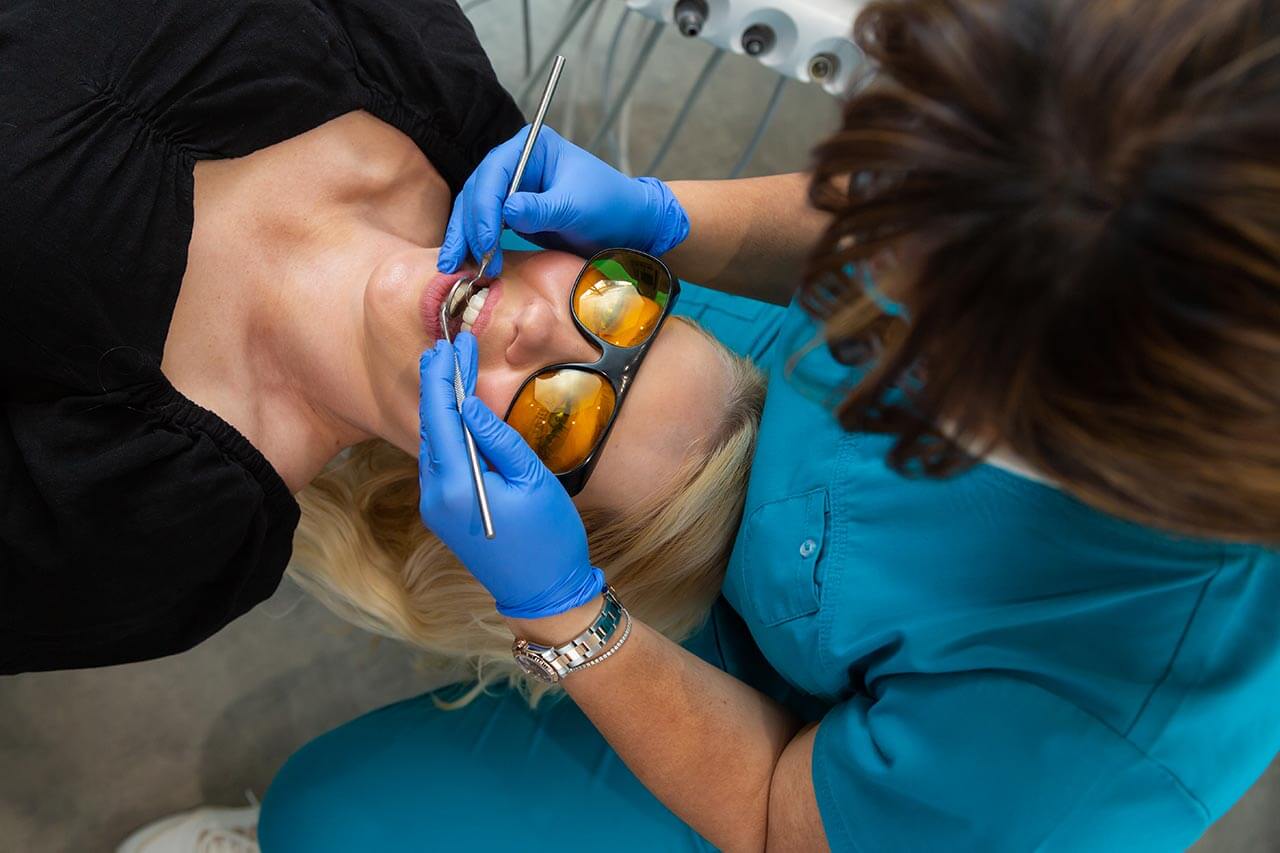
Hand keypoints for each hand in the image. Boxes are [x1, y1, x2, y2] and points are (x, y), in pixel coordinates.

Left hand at [417, 333, 604, 618]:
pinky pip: (440, 462)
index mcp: (455, 485)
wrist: (544, 595)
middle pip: (431, 427)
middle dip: (438, 386)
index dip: (444, 378)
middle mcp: (435, 495)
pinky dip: (446, 432)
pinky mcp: (445, 513)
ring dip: (441, 407)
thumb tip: (469, 405)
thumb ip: (497, 438)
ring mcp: (436, 506)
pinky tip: (456, 412)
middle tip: (445, 347)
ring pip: (432, 444)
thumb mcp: (532, 479)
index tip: (450, 346)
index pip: (441, 417)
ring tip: (449, 370)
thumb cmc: (548, 537)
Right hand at [437, 125, 689, 275]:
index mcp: (531, 148)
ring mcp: (512, 188)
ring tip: (452, 267)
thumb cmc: (612, 206)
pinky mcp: (513, 213)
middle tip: (460, 261)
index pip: (494, 173)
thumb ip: (542, 208)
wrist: (630, 226)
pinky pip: (486, 227)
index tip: (486, 241)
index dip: (485, 208)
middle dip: (468, 227)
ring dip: (464, 239)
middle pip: (477, 191)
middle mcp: (516, 163)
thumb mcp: (577, 206)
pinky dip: (475, 245)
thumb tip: (507, 209)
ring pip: (474, 210)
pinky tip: (465, 264)